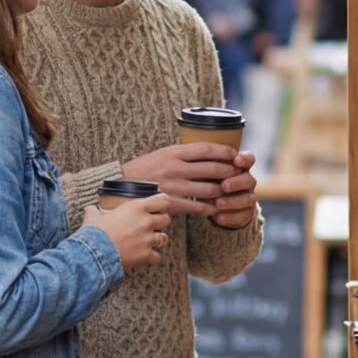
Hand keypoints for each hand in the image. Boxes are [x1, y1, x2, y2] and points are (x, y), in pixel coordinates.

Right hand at [90, 194, 173, 271]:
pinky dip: (151, 257)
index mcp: (137, 207)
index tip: (157, 207)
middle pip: (166, 219)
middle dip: (160, 222)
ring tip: (148, 241)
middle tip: (150, 225)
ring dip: (157, 239)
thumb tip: (90, 209)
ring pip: (164, 238)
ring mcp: (148, 239)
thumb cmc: (94, 232)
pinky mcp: (146, 255)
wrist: (94, 252)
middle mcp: (146, 222)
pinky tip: (144, 256)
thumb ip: (94, 210)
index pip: (163, 200)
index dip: (162, 204)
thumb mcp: (93, 216)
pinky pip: (157, 256)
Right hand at [119, 142, 236, 216]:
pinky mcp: (170, 203)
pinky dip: (209, 208)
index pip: (206, 149)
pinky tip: (214, 208)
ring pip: (209, 189)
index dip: (225, 152)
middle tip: (237, 174)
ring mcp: (173, 186)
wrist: (120, 187)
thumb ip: (182, 154)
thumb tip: (208, 153)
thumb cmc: (143, 170)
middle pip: (213, 169)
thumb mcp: (161, 154)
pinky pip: (197, 206)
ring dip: (222, 192)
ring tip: (228, 192)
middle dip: (229, 172)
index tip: (235, 155)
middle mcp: (175, 168)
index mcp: (173, 152)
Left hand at [210, 150, 258, 228]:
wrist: (211, 204)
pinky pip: (244, 216)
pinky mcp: (246, 213)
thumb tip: (197, 165)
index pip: (249, 159)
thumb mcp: (205, 173)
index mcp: (239, 168)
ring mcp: (248, 197)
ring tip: (218, 204)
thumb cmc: (207, 181)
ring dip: (233, 201)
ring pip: (249, 199)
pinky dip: (231, 217)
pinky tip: (218, 217)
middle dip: (237, 182)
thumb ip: (206, 167)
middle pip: (249, 180)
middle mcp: (246, 182)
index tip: (236, 161)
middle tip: (224, 186)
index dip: (245, 160)